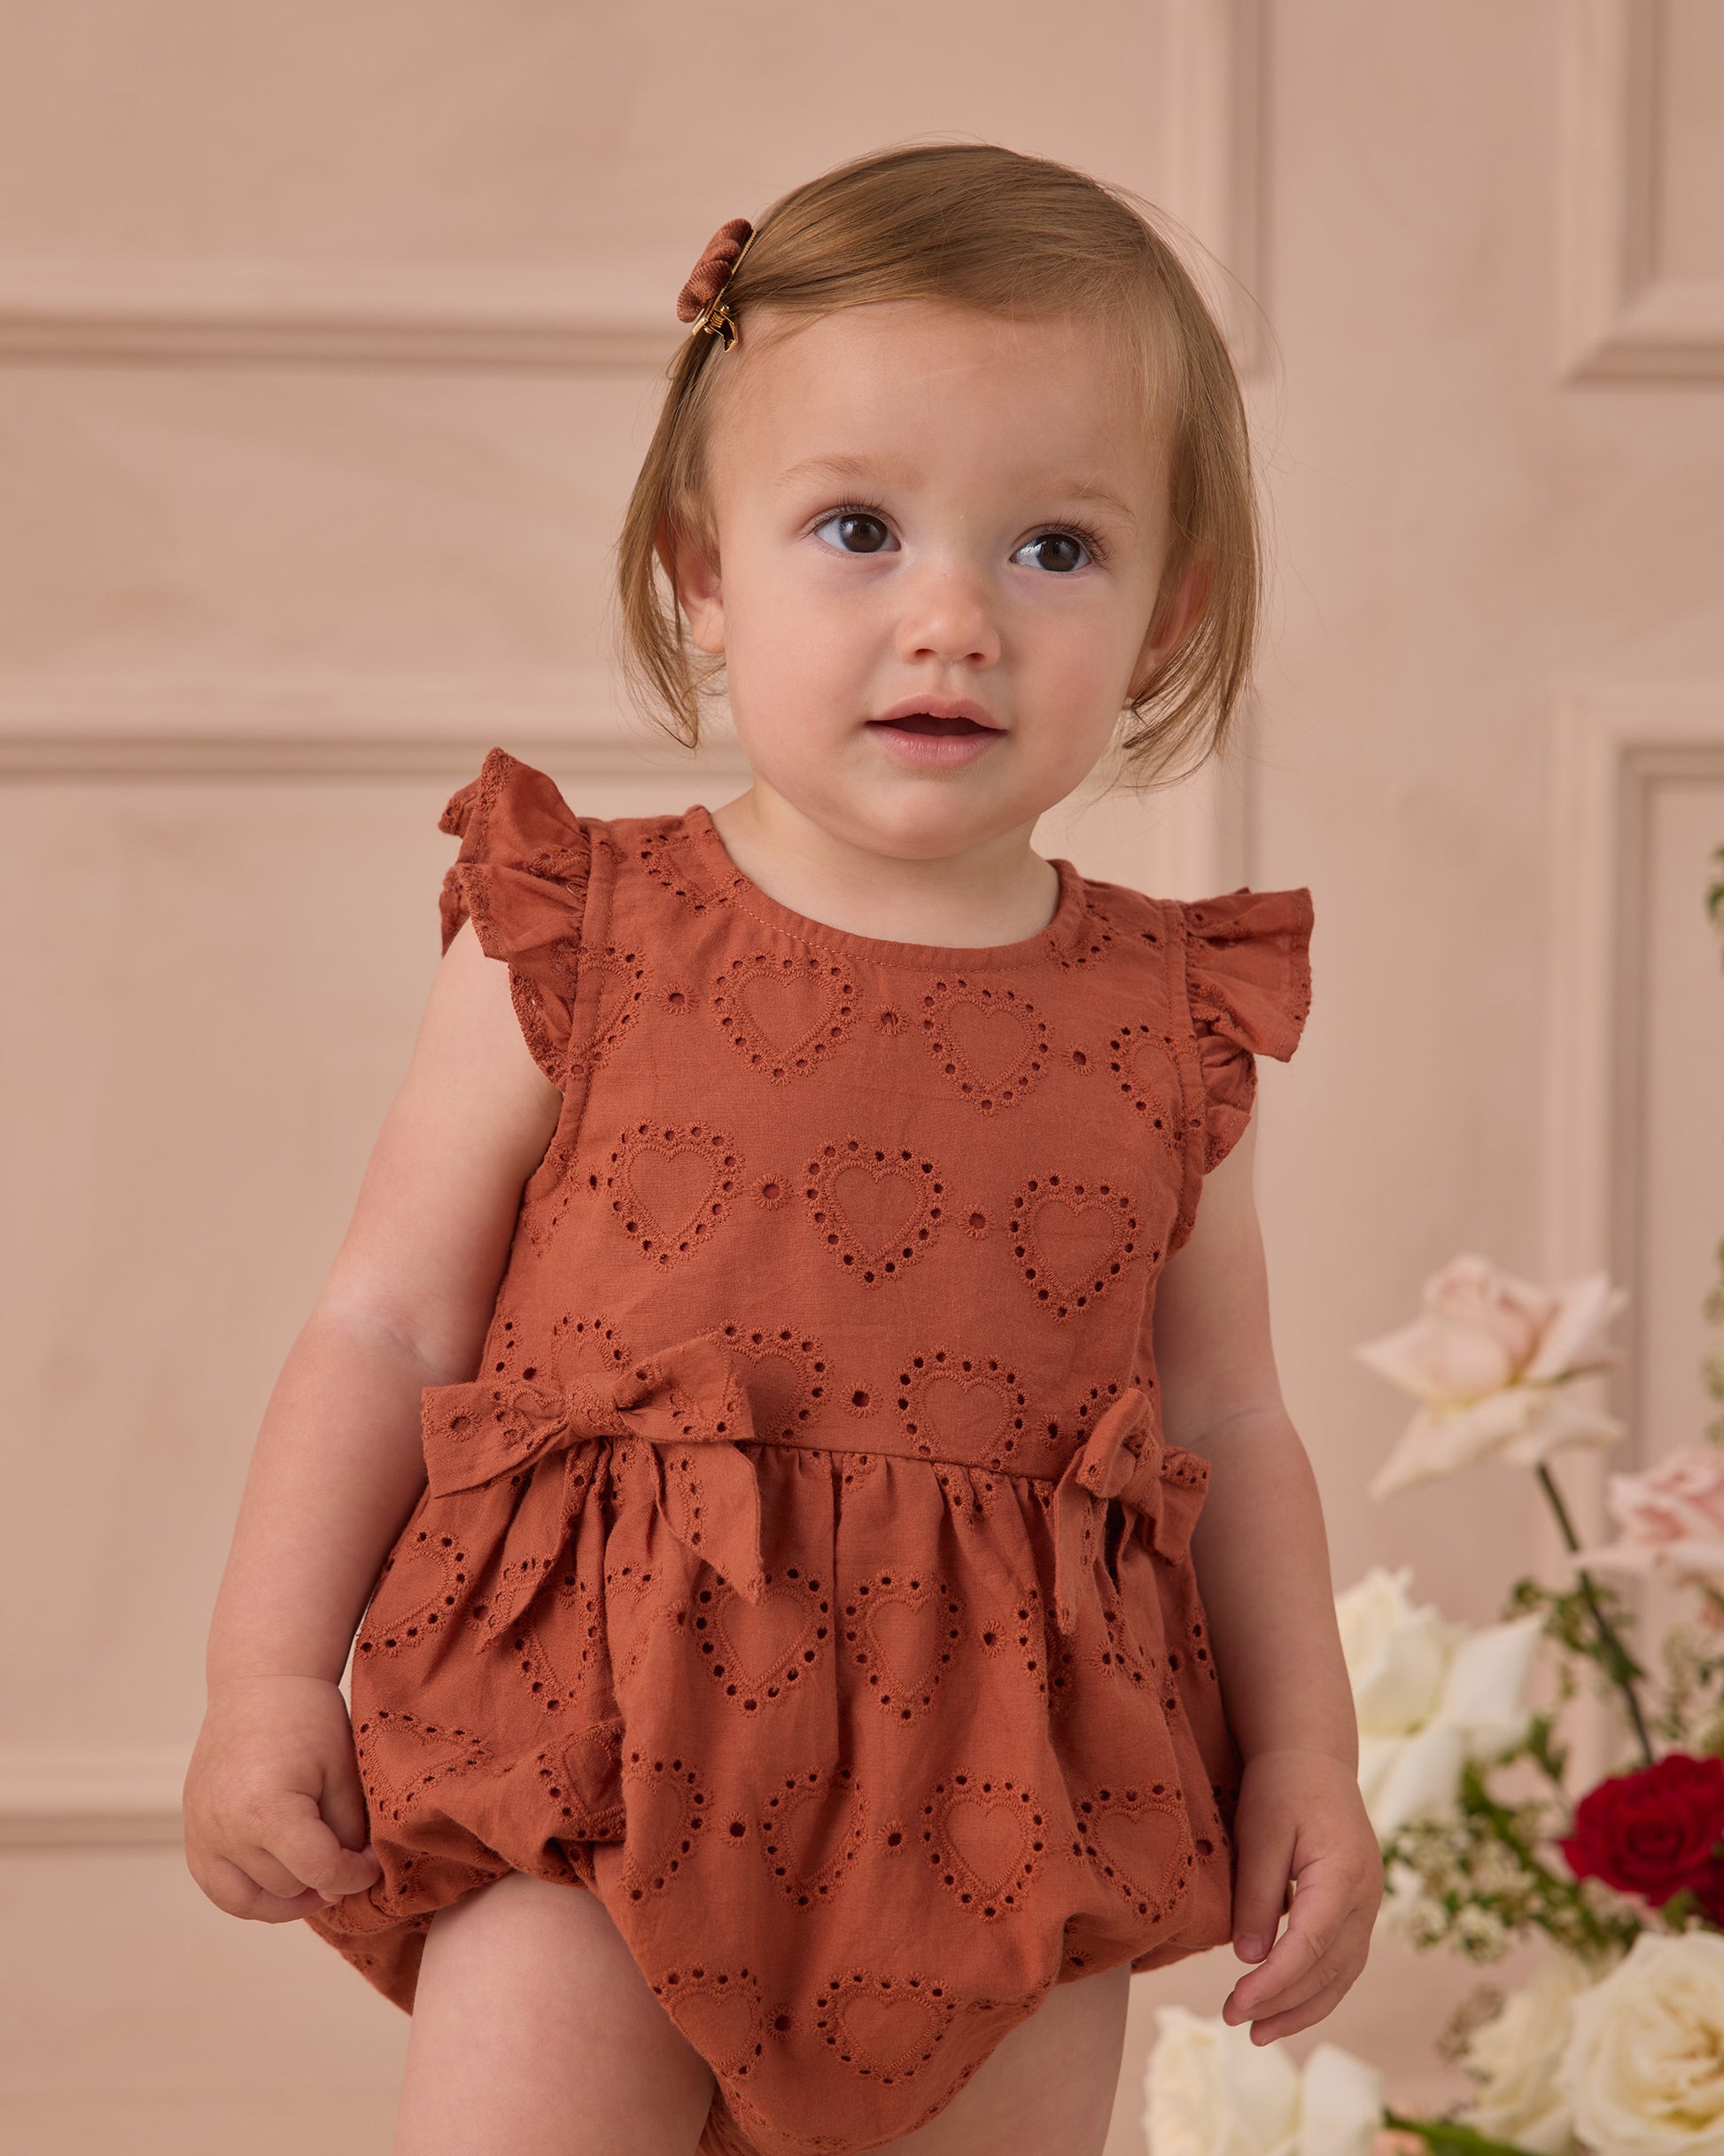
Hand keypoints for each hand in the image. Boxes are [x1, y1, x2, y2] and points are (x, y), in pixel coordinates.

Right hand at [182, 1674, 382, 1922]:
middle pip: (285, 1888)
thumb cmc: (308, 1721)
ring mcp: (201, 1833)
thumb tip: (341, 1888)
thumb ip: (346, 1835)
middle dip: (324, 1881)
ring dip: (286, 1899)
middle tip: (348, 1859)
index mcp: (265, 1810)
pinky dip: (250, 1893)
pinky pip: (218, 1888)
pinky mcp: (191, 1832)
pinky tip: (281, 1875)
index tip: (372, 1863)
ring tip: (317, 1879)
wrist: (259, 1684)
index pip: (318, 1872)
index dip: (355, 1875)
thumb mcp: (342, 1775)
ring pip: (247, 1902)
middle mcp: (224, 1828)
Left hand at [1220, 1745, 1381, 2043]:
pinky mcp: (1359, 1908)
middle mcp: (1367, 1895)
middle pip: (1331, 1968)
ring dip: (1303, 2006)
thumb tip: (1249, 1960)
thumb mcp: (1259, 1831)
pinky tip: (1285, 2003)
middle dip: (1285, 2003)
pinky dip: (1316, 1986)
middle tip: (1237, 2023)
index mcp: (1344, 1872)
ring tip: (1259, 2031)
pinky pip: (1343, 1959)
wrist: (1313, 1756)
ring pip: (1343, 1972)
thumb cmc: (1281, 1786)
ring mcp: (1369, 1903)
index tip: (1236, 2005)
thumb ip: (1256, 1894)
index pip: (1311, 1944)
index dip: (1274, 1983)